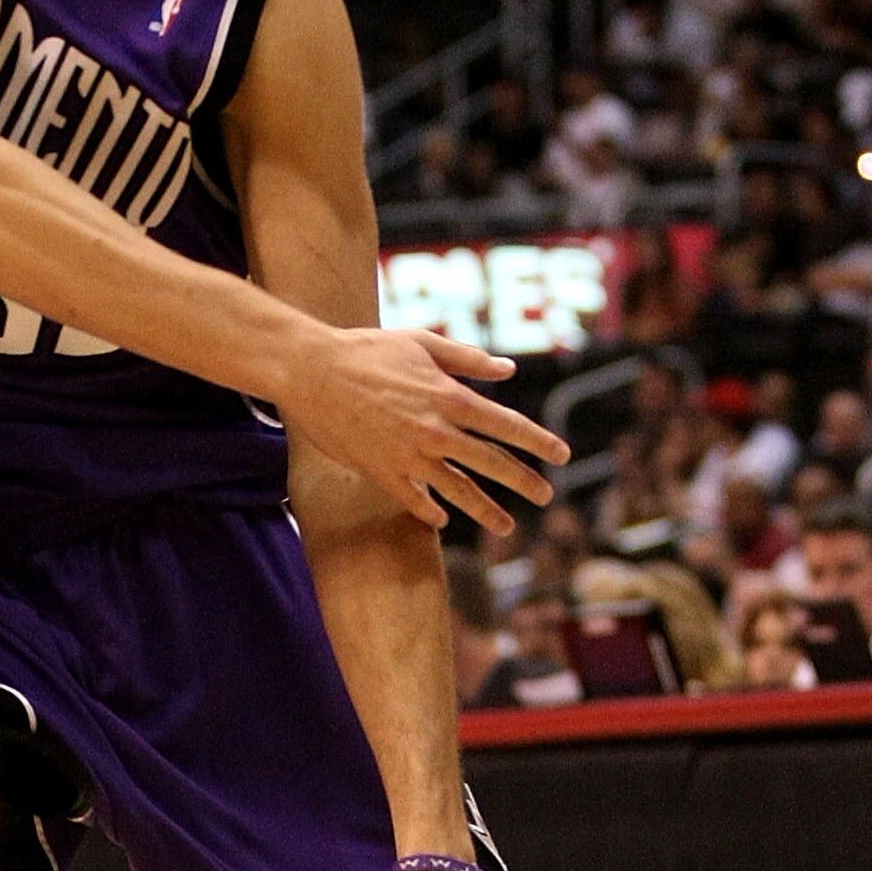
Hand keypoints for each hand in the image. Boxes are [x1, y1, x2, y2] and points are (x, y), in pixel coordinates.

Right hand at [280, 328, 568, 531]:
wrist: (310, 371)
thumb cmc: (366, 349)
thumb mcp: (421, 342)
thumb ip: (467, 358)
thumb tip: (507, 370)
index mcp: (449, 396)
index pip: (507, 425)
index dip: (538, 442)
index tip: (561, 456)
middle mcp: (435, 431)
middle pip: (491, 463)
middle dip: (523, 481)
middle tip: (545, 497)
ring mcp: (409, 456)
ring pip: (458, 491)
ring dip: (486, 511)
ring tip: (507, 528)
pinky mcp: (381, 472)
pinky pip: (414, 501)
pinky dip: (430, 513)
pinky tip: (442, 521)